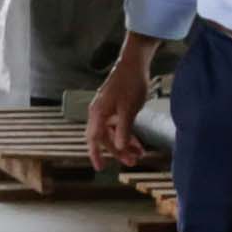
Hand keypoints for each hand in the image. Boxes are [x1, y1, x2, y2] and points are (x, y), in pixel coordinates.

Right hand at [84, 53, 152, 170]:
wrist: (134, 64)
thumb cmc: (130, 84)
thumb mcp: (129, 109)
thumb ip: (124, 129)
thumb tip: (120, 147)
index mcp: (98, 113)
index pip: (93, 138)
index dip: (95, 153)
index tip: (100, 167)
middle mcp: (99, 113)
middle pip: (105, 138)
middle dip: (118, 151)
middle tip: (132, 162)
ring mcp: (107, 110)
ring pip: (113, 133)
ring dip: (124, 144)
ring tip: (138, 154)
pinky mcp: (116, 108)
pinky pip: (119, 126)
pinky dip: (127, 135)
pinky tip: (137, 143)